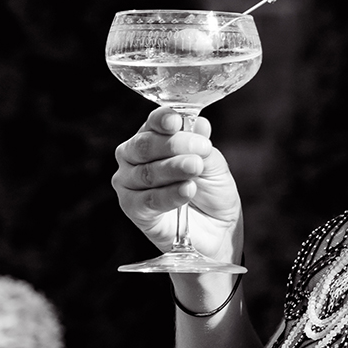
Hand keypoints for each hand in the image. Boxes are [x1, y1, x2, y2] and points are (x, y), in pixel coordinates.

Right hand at [113, 107, 243, 263]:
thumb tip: (200, 124)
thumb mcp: (213, 163)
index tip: (176, 121)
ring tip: (196, 168)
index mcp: (153, 137)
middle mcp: (134, 157)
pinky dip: (169, 194)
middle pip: (144, 145)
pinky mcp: (132, 209)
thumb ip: (201, 144)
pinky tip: (187, 190)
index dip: (163, 119)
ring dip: (174, 169)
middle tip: (201, 148)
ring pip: (147, 172)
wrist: (218, 228)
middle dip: (174, 144)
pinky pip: (148, 200)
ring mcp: (129, 183)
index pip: (152, 123)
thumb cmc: (211, 189)